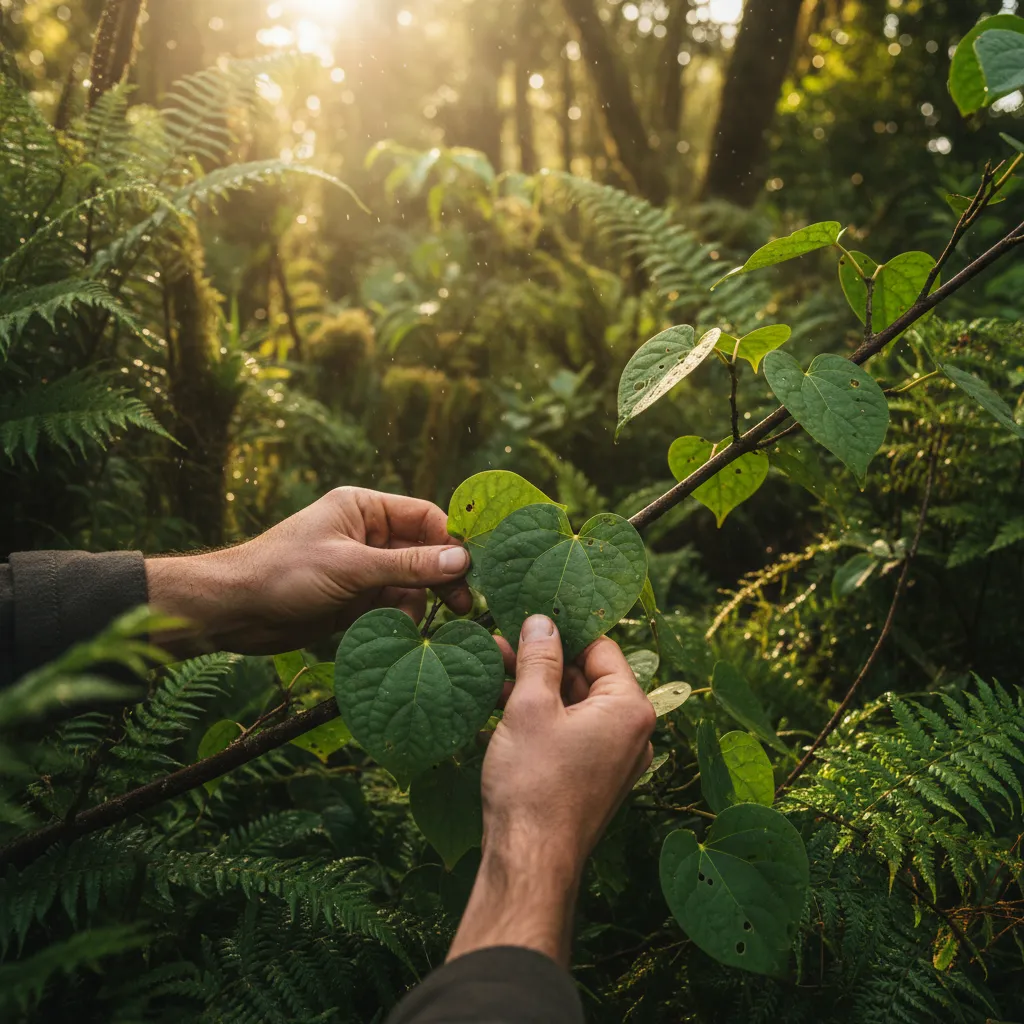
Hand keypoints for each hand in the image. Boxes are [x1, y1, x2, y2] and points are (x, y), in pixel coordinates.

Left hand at [146, 487, 471, 654]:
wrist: (234, 612)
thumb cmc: (285, 572)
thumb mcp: (352, 567)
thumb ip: (408, 565)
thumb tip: (462, 560)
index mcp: (364, 509)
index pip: (425, 516)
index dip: (452, 540)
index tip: (477, 566)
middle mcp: (367, 534)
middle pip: (423, 551)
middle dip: (443, 575)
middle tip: (464, 603)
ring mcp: (362, 569)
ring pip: (410, 582)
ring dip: (423, 601)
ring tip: (438, 622)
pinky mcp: (355, 600)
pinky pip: (392, 606)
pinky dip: (403, 618)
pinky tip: (408, 632)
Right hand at [448, 615, 655, 965]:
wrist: (530, 863)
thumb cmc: (534, 784)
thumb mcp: (530, 706)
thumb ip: (538, 658)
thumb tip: (541, 621)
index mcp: (630, 708)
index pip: (601, 647)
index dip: (563, 630)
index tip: (527, 618)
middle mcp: (632, 733)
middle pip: (586, 677)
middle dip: (542, 662)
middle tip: (499, 645)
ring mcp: (613, 760)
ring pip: (573, 708)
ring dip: (534, 690)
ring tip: (491, 676)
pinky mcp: (591, 780)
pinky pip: (568, 736)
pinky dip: (538, 721)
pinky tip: (497, 711)